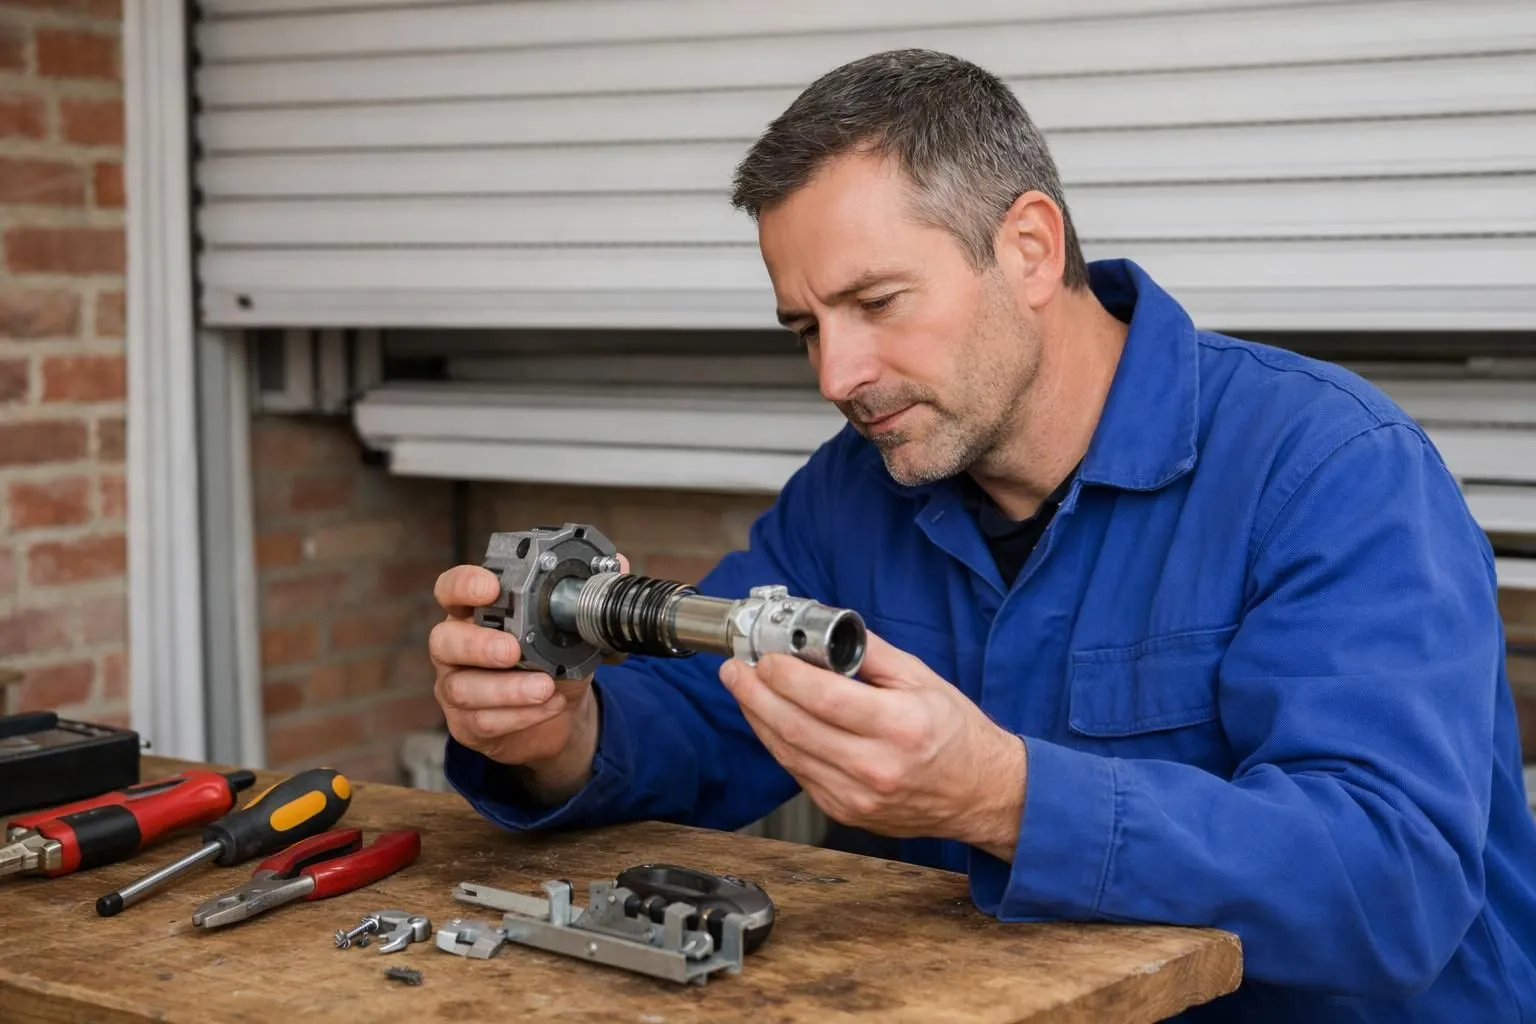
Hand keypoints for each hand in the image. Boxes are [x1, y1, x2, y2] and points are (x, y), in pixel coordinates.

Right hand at [429, 556, 627, 799]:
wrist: (561, 714)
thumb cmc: (555, 661)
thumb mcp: (574, 629)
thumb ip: (589, 598)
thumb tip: (616, 564)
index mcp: (477, 612)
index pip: (452, 589)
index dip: (464, 586)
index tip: (490, 587)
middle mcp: (457, 646)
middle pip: (444, 640)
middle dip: (478, 645)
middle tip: (513, 650)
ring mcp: (456, 686)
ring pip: (462, 688)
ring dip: (507, 689)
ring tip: (545, 687)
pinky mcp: (466, 724)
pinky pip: (483, 721)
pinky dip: (521, 715)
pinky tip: (549, 705)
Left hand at [718, 632, 1026, 859]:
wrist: (981, 794)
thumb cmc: (957, 734)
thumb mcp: (922, 679)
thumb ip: (870, 653)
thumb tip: (824, 632)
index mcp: (900, 726)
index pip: (825, 699)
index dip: (785, 676)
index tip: (763, 657)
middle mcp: (877, 767)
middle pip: (796, 728)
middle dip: (755, 695)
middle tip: (734, 670)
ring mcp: (858, 796)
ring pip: (789, 754)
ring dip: (759, 718)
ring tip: (744, 689)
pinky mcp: (846, 812)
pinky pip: (799, 774)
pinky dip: (779, 744)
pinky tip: (771, 720)